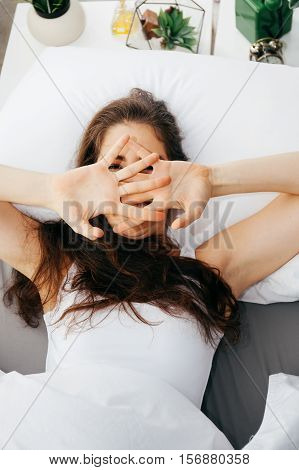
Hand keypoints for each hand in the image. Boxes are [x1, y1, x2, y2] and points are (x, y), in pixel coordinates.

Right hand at [50, 135, 169, 239]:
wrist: (56, 194)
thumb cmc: (66, 210)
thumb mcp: (77, 224)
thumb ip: (87, 231)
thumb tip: (99, 236)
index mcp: (111, 206)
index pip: (133, 211)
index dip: (147, 214)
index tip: (162, 216)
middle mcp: (113, 192)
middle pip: (137, 188)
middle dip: (153, 184)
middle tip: (169, 179)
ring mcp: (108, 180)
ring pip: (129, 170)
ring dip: (142, 163)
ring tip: (156, 156)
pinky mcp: (99, 168)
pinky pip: (111, 156)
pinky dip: (119, 147)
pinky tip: (129, 137)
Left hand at [116, 141, 211, 232]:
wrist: (207, 181)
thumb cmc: (202, 197)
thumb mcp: (196, 209)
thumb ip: (187, 218)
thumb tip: (176, 227)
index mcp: (162, 203)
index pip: (143, 213)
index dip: (131, 220)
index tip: (117, 228)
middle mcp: (155, 192)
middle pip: (134, 195)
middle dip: (119, 198)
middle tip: (102, 200)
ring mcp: (157, 178)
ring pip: (136, 175)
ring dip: (123, 172)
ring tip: (107, 169)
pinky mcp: (161, 165)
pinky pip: (147, 157)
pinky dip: (138, 149)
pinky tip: (127, 142)